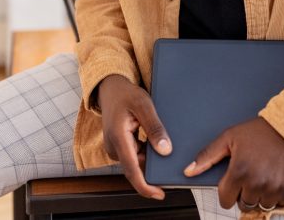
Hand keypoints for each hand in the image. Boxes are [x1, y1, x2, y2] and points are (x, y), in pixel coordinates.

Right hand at [97, 74, 172, 199]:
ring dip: (150, 160)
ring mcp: (115, 148)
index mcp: (118, 137)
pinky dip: (146, 154)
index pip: (131, 169)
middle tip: (172, 167)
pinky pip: (134, 156)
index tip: (159, 194)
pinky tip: (157, 147)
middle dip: (153, 171)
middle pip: (135, 167)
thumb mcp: (144, 105)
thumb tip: (165, 150)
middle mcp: (114, 146)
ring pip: (136, 162)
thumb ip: (155, 128)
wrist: (111, 89)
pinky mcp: (119, 147)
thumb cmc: (126, 95)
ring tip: (165, 151)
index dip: (145, 185)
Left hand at [184, 117, 283, 210]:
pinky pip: (280, 203)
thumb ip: (207, 156)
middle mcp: (257, 182)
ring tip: (265, 175)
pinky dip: (278, 194)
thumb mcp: (230, 137)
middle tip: (251, 175)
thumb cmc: (260, 130)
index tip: (233, 182)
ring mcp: (276, 188)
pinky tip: (277, 177)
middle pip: (243, 205)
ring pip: (261, 206)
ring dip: (261, 195)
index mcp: (239, 171)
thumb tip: (188, 171)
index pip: (225, 200)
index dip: (227, 191)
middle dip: (244, 193)